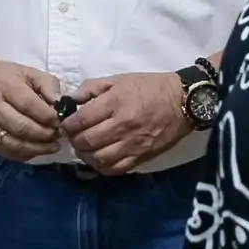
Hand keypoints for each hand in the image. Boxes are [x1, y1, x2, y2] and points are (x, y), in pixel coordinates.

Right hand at [0, 59, 63, 160]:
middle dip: (45, 134)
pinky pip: (7, 152)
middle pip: (22, 127)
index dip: (47, 115)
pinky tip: (38, 150)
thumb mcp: (27, 71)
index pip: (28, 104)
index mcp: (3, 85)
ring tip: (53, 145)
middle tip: (60, 134)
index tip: (61, 120)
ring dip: (38, 148)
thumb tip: (60, 104)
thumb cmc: (4, 76)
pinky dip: (25, 154)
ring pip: (14, 144)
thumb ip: (47, 84)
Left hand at [60, 72, 189, 173]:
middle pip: (87, 141)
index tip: (65, 125)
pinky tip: (99, 158)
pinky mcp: (141, 157)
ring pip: (98, 158)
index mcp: (116, 102)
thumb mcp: (120, 79)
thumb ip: (92, 88)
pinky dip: (101, 166)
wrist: (184, 102)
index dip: (68, 125)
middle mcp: (122, 125)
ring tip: (84, 148)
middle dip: (74, 140)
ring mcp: (132, 144)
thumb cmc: (150, 87)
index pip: (82, 120)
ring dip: (85, 155)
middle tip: (73, 136)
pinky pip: (115, 169)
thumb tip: (71, 100)